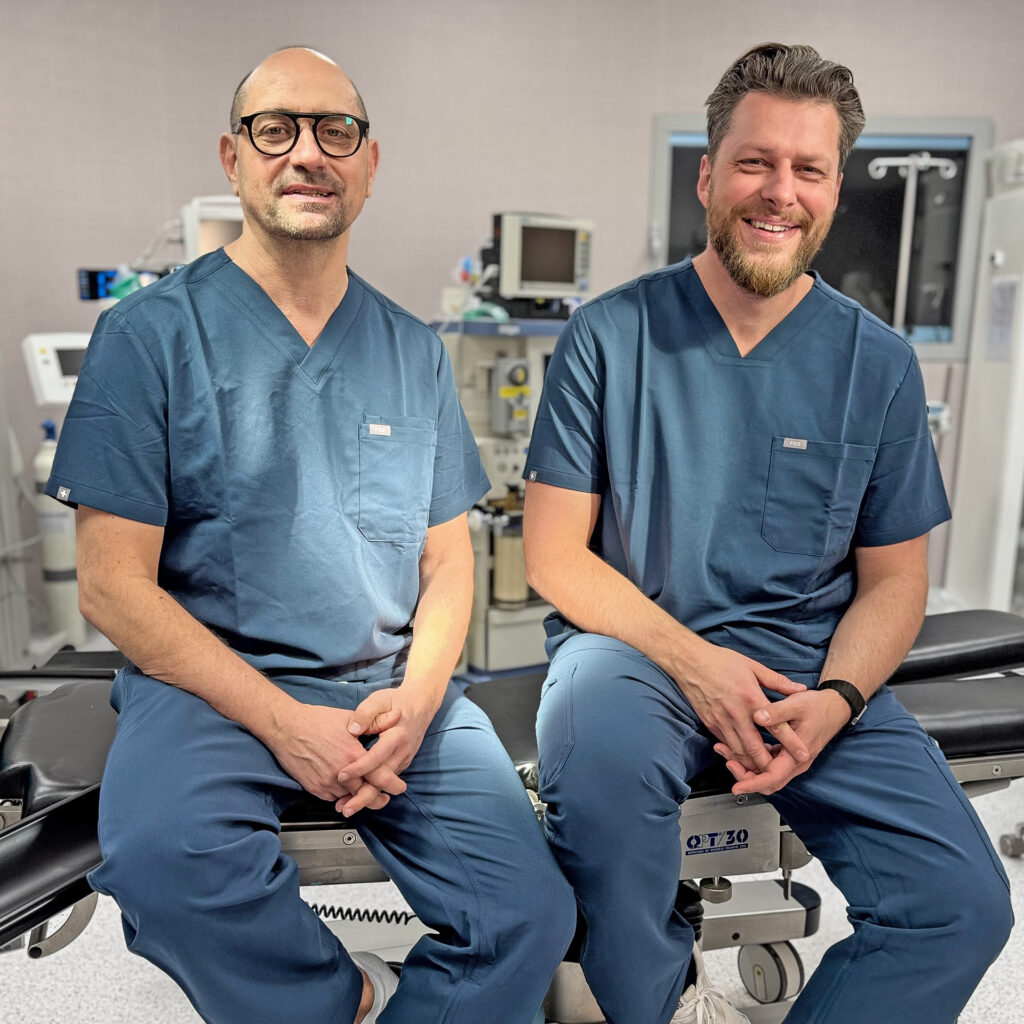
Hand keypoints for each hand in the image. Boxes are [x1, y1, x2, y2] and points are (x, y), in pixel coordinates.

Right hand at [266, 701, 402, 810]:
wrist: (287, 728)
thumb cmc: (316, 721)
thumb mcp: (350, 718)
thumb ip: (376, 722)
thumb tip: (397, 716)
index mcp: (353, 755)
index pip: (379, 777)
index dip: (392, 784)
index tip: (399, 787)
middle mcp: (341, 773)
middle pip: (365, 794)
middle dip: (377, 798)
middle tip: (383, 798)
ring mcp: (326, 783)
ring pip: (349, 798)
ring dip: (358, 797)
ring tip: (365, 794)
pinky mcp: (314, 788)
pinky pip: (333, 798)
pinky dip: (341, 796)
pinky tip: (345, 790)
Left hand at [335, 686, 435, 816]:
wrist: (420, 704)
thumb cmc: (396, 701)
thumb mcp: (379, 700)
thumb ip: (366, 713)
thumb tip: (353, 729)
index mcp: (396, 736)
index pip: (377, 757)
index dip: (359, 768)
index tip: (341, 775)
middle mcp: (402, 752)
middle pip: (383, 781)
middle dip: (363, 796)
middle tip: (344, 808)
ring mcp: (403, 760)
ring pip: (385, 785)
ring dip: (366, 798)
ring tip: (346, 808)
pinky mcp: (401, 764)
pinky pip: (387, 781)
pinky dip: (373, 791)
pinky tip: (356, 797)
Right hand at [677, 644, 809, 774]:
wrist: (690, 662)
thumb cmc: (721, 661)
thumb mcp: (753, 666)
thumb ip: (778, 681)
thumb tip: (800, 688)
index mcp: (751, 698)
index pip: (776, 726)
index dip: (791, 743)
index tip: (803, 754)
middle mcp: (736, 713)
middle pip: (755, 748)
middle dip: (769, 764)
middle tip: (781, 771)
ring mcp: (721, 720)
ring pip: (738, 751)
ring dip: (751, 763)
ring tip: (763, 768)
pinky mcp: (710, 723)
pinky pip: (725, 744)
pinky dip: (735, 752)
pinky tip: (743, 754)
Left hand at [714, 687, 851, 795]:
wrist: (834, 706)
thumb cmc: (818, 706)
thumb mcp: (796, 704)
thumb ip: (776, 712)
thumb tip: (757, 717)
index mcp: (798, 755)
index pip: (773, 778)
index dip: (752, 783)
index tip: (737, 786)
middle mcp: (795, 762)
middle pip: (767, 781)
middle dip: (745, 776)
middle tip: (727, 762)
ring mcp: (792, 760)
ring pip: (766, 773)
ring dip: (747, 767)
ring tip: (727, 752)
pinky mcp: (788, 754)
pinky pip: (769, 763)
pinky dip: (753, 759)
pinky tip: (740, 746)